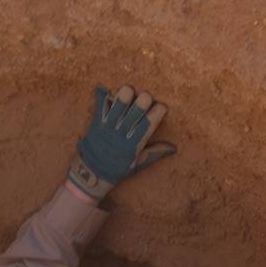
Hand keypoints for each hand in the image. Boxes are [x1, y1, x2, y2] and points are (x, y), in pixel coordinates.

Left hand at [66, 84, 175, 201]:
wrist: (92, 173)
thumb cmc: (117, 169)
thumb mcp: (139, 163)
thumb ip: (156, 153)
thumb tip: (174, 147)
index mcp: (136, 143)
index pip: (151, 121)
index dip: (159, 110)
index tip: (160, 108)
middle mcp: (123, 132)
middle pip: (137, 107)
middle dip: (143, 100)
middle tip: (144, 99)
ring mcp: (109, 125)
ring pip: (119, 102)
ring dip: (125, 94)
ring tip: (127, 93)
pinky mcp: (96, 121)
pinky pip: (100, 103)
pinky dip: (103, 94)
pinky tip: (108, 93)